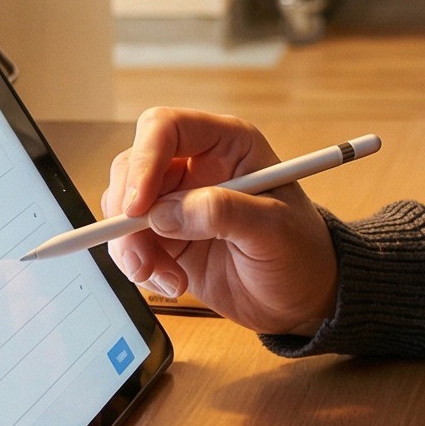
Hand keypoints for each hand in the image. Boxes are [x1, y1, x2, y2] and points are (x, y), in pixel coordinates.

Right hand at [101, 109, 339, 336]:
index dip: (144, 160)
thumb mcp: (274, 229)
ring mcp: (177, 201)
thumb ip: (223, 212)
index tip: (138, 207)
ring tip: (169, 279)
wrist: (301, 298)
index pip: (166, 128)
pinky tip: (175, 284)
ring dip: (131, 247)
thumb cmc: (300, 252)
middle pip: (132, 167)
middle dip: (127, 212)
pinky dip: (140, 267)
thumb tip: (163, 213)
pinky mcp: (166, 237)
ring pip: (123, 207)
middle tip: (142, 256)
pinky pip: (128, 243)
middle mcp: (196, 166)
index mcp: (228, 144)